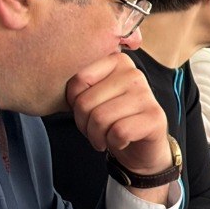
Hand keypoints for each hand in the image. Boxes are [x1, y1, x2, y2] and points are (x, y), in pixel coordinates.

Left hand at [66, 53, 171, 188]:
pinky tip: (122, 141)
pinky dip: (114, 143)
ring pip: (100, 119)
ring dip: (97, 136)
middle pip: (86, 102)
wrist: (141, 146)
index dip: (75, 103)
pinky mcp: (155, 116)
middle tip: (96, 128)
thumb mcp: (92, 97)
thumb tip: (55, 80)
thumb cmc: (111, 119)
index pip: (78, 80)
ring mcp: (146, 94)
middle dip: (84, 124)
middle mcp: (134, 73)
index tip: (89, 109)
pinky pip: (118, 132)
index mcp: (117, 62)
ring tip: (106, 136)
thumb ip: (80, 84)